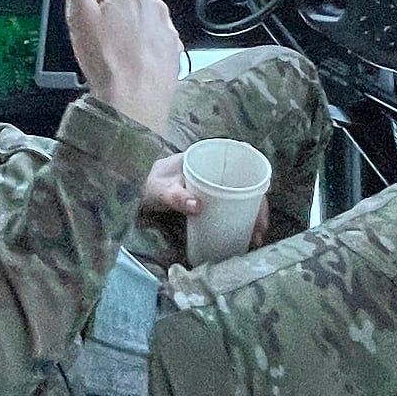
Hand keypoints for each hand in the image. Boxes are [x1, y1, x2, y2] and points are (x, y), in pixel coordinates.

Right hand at [52, 0, 181, 134]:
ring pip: (140, 13)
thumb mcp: (80, 14)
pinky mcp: (171, 51)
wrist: (132, 106)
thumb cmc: (105, 63)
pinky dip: (138, 38)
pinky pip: (152, 35)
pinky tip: (124, 54)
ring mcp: (166, 29)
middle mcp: (154, 5)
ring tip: (104, 38)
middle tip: (87, 10)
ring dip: (123, 17)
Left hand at [141, 152, 268, 246]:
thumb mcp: (161, 190)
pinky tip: (242, 236)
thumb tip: (199, 206)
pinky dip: (239, 220)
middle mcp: (215, 168)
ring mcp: (213, 183)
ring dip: (250, 216)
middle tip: (258, 231)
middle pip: (246, 185)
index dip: (257, 186)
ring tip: (253, 238)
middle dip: (257, 208)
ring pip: (241, 197)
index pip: (243, 164)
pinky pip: (230, 206)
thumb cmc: (150, 184)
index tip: (260, 208)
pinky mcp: (209, 198)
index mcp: (208, 157)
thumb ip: (177, 197)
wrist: (135, 190)